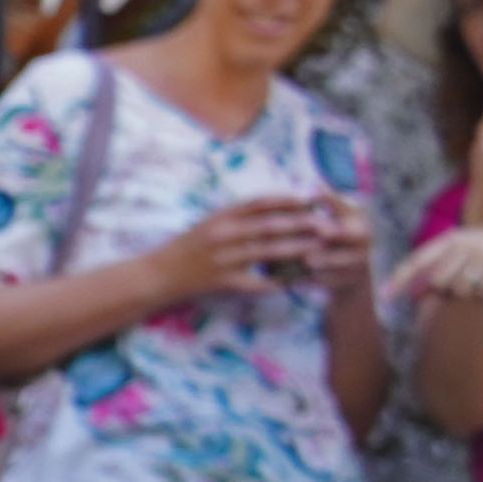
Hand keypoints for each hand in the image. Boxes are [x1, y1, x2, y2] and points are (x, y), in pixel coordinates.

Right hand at [151, 196, 358, 304]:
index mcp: (220, 217)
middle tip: (325, 223)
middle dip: (300, 224)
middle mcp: (223, 235)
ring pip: (268, 252)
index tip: (308, 199)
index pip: (259, 203)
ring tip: (318, 248)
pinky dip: (276, 280)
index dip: (286, 200)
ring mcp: (223, 259)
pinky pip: (256, 282)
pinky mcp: (223, 282)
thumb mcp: (208, 222)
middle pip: (270, 226)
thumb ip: (237, 214)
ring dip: (297, 249)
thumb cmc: (185, 247)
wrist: (157, 275)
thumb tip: (272, 206)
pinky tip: (294, 279)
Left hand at [393, 221, 482, 305]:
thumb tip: (416, 295)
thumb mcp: (468, 249)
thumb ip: (442, 267)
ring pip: (461, 290)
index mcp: (453, 238)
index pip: (418, 260)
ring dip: (471, 290)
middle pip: (440, 283)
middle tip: (471, 277)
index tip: (384, 298)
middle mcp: (466, 244)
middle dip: (450, 289)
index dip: (399, 280)